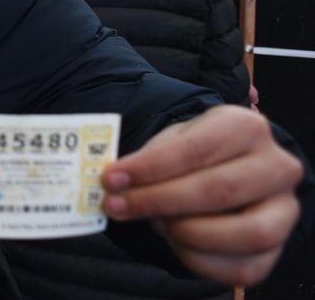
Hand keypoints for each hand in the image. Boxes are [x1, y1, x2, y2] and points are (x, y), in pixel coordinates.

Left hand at [101, 105, 302, 286]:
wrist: (229, 171)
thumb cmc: (194, 154)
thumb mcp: (171, 142)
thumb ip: (147, 161)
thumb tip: (115, 184)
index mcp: (245, 127)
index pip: (195, 148)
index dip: (150, 167)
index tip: (112, 178)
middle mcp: (276, 166)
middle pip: (219, 190)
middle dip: (158, 201)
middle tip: (117, 205)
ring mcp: (284, 210)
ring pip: (246, 233)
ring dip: (187, 233)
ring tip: (155, 223)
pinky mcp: (277, 249)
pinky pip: (241, 268)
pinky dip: (198, 259)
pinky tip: (174, 241)